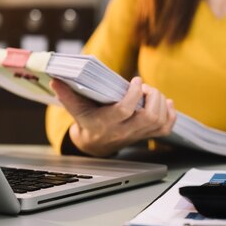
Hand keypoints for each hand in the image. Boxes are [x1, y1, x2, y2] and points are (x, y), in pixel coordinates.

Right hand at [50, 77, 176, 156]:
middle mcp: (125, 131)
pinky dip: (171, 114)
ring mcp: (138, 135)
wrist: (96, 145)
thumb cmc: (87, 122)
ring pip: (159, 122)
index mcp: (107, 123)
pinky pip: (166, 129)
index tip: (135, 80)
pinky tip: (166, 102)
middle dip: (152, 97)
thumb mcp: (75, 109)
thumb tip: (55, 80)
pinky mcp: (147, 136)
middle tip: (145, 88)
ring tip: (152, 93)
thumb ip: (66, 95)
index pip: (125, 111)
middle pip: (149, 117)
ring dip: (161, 103)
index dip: (134, 94)